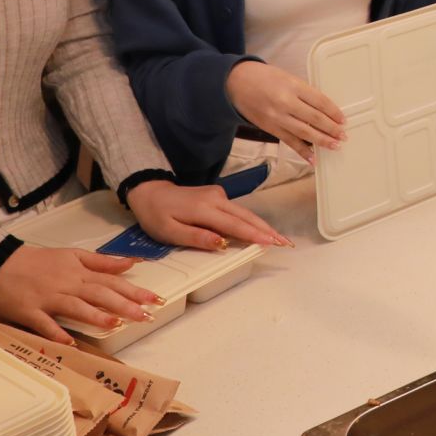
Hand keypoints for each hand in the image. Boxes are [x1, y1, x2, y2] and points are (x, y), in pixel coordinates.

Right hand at [0, 244, 161, 344]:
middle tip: (146, 315)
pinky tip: (69, 341)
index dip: (134, 290)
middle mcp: (67, 284)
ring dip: (96, 315)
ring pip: (75, 306)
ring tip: (116, 324)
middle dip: (124, 304)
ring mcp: (48, 298)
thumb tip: (130, 263)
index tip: (154, 299)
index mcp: (78, 271)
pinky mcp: (29, 311)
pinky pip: (43, 323)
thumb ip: (101, 261)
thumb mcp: (71, 255)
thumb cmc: (36, 260)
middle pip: (99, 294)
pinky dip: (56, 332)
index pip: (112, 281)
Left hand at [125, 177, 290, 250]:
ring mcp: (218, 195)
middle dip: (267, 230)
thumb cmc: (157, 216)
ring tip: (278, 238)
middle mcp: (216, 198)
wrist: (150, 192)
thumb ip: (196, 237)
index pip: (235, 224)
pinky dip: (251, 221)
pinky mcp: (218, 196)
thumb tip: (222, 243)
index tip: (272, 243)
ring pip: (245, 213)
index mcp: (204, 208)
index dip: (255, 235)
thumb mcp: (169, 231)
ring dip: (262, 226)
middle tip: (285, 242)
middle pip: (246, 216)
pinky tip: (260, 231)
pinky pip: (238, 211)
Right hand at [226, 59, 345, 161]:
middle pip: (314, 118)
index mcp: (293, 86)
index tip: (343, 119)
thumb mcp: (287, 77)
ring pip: (304, 132)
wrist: (234, 83)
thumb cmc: (263, 77)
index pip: (320, 101)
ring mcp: (277, 118)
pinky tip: (313, 158)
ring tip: (335, 145)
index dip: (334, 112)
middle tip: (343, 135)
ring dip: (321, 141)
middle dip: (331, 129)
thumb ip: (303, 92)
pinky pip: (289, 141)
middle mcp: (286, 103)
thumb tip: (323, 108)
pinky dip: (302, 151)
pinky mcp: (270, 128)